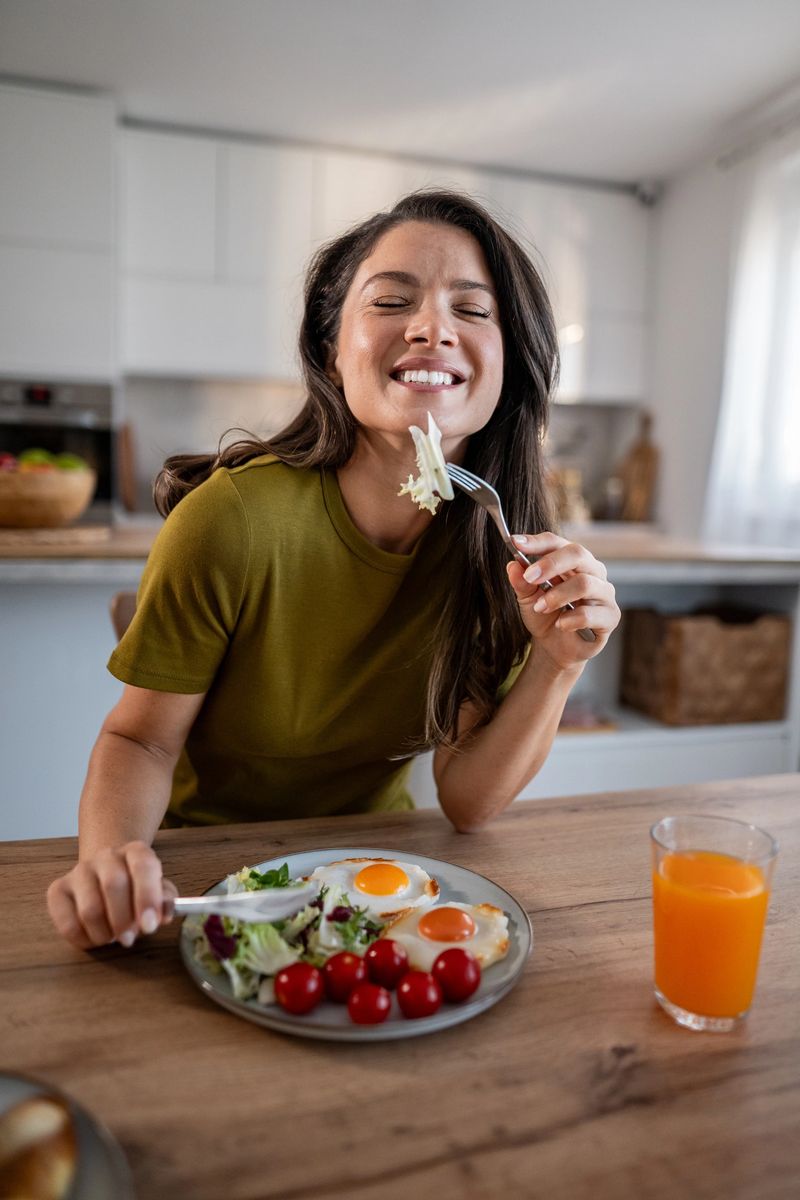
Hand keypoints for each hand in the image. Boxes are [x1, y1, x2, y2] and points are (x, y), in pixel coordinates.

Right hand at [46, 842, 177, 950]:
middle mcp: (106, 856)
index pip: (143, 866)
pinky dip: (84, 939)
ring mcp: (79, 871)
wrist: (106, 877)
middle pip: (113, 885)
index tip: (150, 925)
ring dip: (104, 933)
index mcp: (135, 851)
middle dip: (124, 920)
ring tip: (113, 937)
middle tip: (129, 938)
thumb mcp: (159, 891)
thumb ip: (165, 901)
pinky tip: (95, 937)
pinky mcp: (57, 890)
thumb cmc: (136, 889)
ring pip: (90, 909)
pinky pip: (67, 923)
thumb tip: (163, 915)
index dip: (147, 897)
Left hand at [506, 532, 619, 669]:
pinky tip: (560, 625)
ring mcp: (604, 592)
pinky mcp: (611, 616)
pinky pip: (591, 613)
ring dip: (558, 596)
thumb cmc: (545, 616)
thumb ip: (522, 583)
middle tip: (529, 577)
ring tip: (541, 608)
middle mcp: (592, 571)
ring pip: (585, 583)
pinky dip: (571, 620)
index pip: (557, 542)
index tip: (515, 543)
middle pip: (578, 553)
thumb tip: (513, 566)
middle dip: (551, 564)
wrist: (555, 647)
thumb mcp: (527, 599)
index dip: (537, 542)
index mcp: (572, 561)